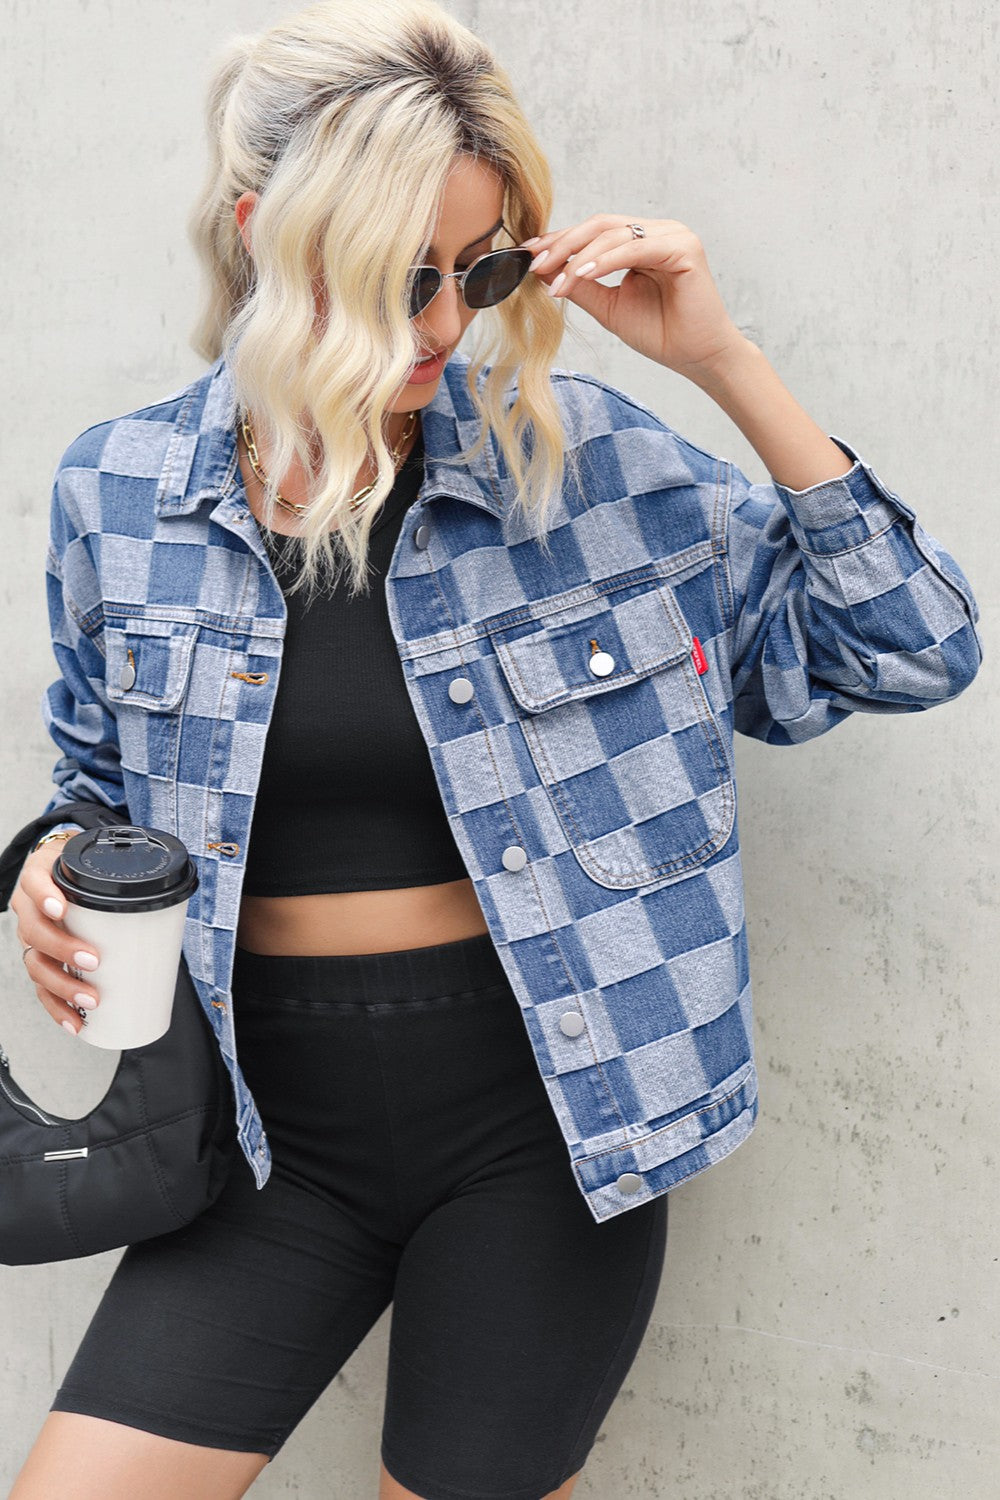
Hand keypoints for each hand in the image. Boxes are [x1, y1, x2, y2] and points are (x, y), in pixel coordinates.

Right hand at [10, 843, 100, 1035]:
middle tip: (92, 960)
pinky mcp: (40, 961)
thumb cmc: (84, 876)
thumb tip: (170, 894)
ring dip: (62, 986)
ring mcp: (32, 938)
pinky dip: (58, 1008)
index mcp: (42, 878)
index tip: (62, 909)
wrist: (67, 877)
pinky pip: (42, 988)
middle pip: (34, 931)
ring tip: (90, 998)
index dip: (44, 896)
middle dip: (62, 948)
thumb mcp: (95, 865)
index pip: (34, 882)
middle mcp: (30, 909)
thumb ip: (119, 877)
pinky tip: (75, 1021)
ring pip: (36, 964)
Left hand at [522, 214, 748, 381]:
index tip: (528, 255)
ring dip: (580, 257)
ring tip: (557, 282)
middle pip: (600, 225)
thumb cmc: (661, 333)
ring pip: (614, 234)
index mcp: (642, 241)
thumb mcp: (608, 307)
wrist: (697, 358)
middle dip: (563, 244)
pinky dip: (606, 260)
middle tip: (535, 264)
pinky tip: (583, 274)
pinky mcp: (684, 248)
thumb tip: (543, 268)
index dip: (560, 240)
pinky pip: (635, 248)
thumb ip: (580, 284)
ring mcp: (673, 235)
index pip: (594, 231)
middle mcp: (658, 231)